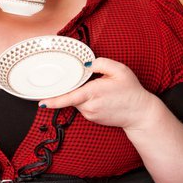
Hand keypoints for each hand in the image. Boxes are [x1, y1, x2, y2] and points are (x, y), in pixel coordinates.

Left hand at [39, 58, 155, 129]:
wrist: (141, 114)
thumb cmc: (131, 91)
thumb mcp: (120, 70)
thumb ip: (100, 63)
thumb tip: (85, 65)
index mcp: (93, 93)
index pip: (69, 97)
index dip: (53, 100)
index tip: (41, 102)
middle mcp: (89, 106)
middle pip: (70, 95)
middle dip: (73, 87)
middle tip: (88, 81)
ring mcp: (90, 114)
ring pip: (76, 101)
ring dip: (81, 93)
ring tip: (100, 89)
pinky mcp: (92, 119)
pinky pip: (82, 106)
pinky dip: (85, 100)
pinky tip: (100, 97)